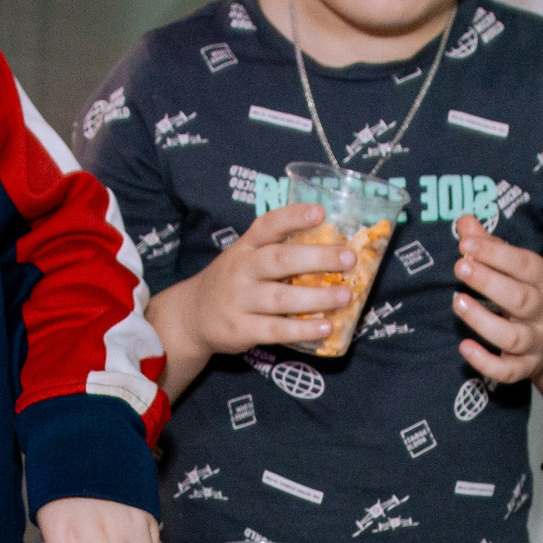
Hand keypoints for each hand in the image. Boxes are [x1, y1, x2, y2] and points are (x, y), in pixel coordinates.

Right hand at [143, 201, 350, 393]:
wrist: (193, 315)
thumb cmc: (234, 282)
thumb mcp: (246, 256)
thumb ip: (279, 250)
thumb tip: (335, 248)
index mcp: (246, 246)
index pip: (268, 225)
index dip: (294, 217)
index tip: (320, 211)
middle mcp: (241, 269)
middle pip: (280, 260)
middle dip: (317, 258)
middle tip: (349, 258)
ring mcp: (239, 300)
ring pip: (281, 298)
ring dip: (316, 297)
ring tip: (345, 296)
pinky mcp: (240, 329)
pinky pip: (275, 330)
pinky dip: (302, 329)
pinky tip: (325, 327)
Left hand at [451, 215, 542, 415]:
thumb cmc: (530, 292)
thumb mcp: (518, 267)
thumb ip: (491, 246)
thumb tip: (464, 222)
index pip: (524, 264)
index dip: (495, 253)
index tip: (466, 242)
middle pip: (519, 299)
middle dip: (489, 282)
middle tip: (459, 267)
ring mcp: (537, 343)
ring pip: (512, 336)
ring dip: (483, 321)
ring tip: (457, 302)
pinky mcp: (525, 368)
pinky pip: (507, 371)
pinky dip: (485, 363)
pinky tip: (464, 347)